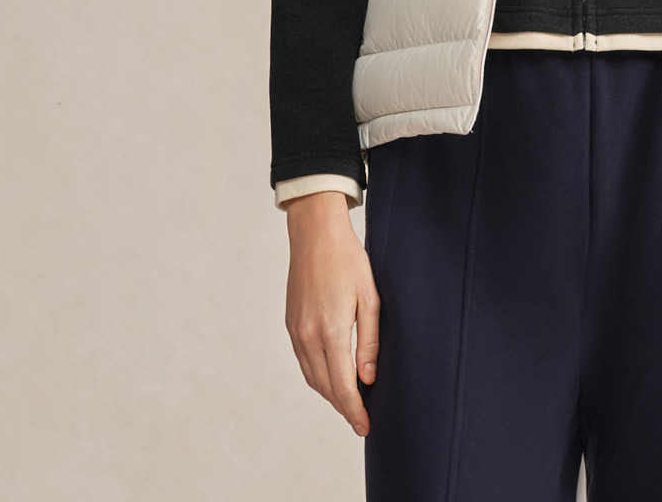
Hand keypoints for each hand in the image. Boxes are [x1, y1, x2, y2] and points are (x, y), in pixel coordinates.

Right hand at [285, 191, 379, 436]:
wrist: (315, 234)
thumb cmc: (349, 261)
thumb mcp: (370, 298)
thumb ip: (369, 341)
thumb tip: (368, 379)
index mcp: (332, 331)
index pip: (342, 387)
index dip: (354, 411)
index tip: (365, 427)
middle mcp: (309, 336)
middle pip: (325, 388)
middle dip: (343, 408)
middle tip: (361, 420)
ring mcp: (296, 331)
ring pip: (312, 378)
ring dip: (329, 394)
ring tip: (349, 403)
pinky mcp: (291, 324)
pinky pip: (303, 362)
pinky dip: (317, 377)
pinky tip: (331, 377)